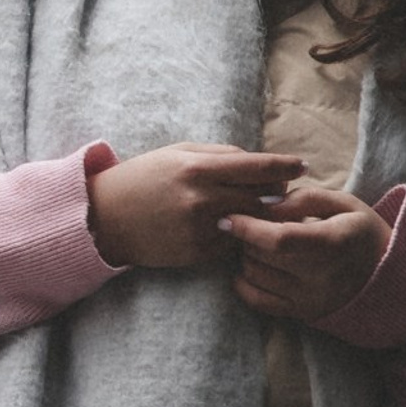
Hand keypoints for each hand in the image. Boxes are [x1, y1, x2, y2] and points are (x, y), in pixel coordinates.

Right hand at [87, 145, 305, 269]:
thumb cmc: (142, 178)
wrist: (104, 219)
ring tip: (256, 209)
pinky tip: (229, 228)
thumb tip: (258, 163)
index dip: (286, 165)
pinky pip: (233, 244)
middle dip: (276, 192)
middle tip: (278, 190)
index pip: (259, 166)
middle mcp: (202, 200)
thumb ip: (220, 155)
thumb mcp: (177, 153)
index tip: (301, 165)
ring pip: (253, 223)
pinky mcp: (197, 253)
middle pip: (263, 197)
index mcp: (198, 169)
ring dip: (260, 216)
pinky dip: (238, 235)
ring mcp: (200, 229)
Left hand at [222, 184, 390, 321]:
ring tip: (257, 244)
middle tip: (250, 225)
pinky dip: (244, 283)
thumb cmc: (359, 231)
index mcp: (334, 243)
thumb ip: (304, 198)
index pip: (280, 239)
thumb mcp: (343, 203)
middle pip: (262, 256)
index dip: (248, 227)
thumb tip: (265, 203)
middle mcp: (322, 276)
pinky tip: (251, 267)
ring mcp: (311, 299)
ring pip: (255, 276)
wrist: (386, 273)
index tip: (228, 217)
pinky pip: (258, 302)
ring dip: (245, 257)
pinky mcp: (302, 313)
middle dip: (246, 237)